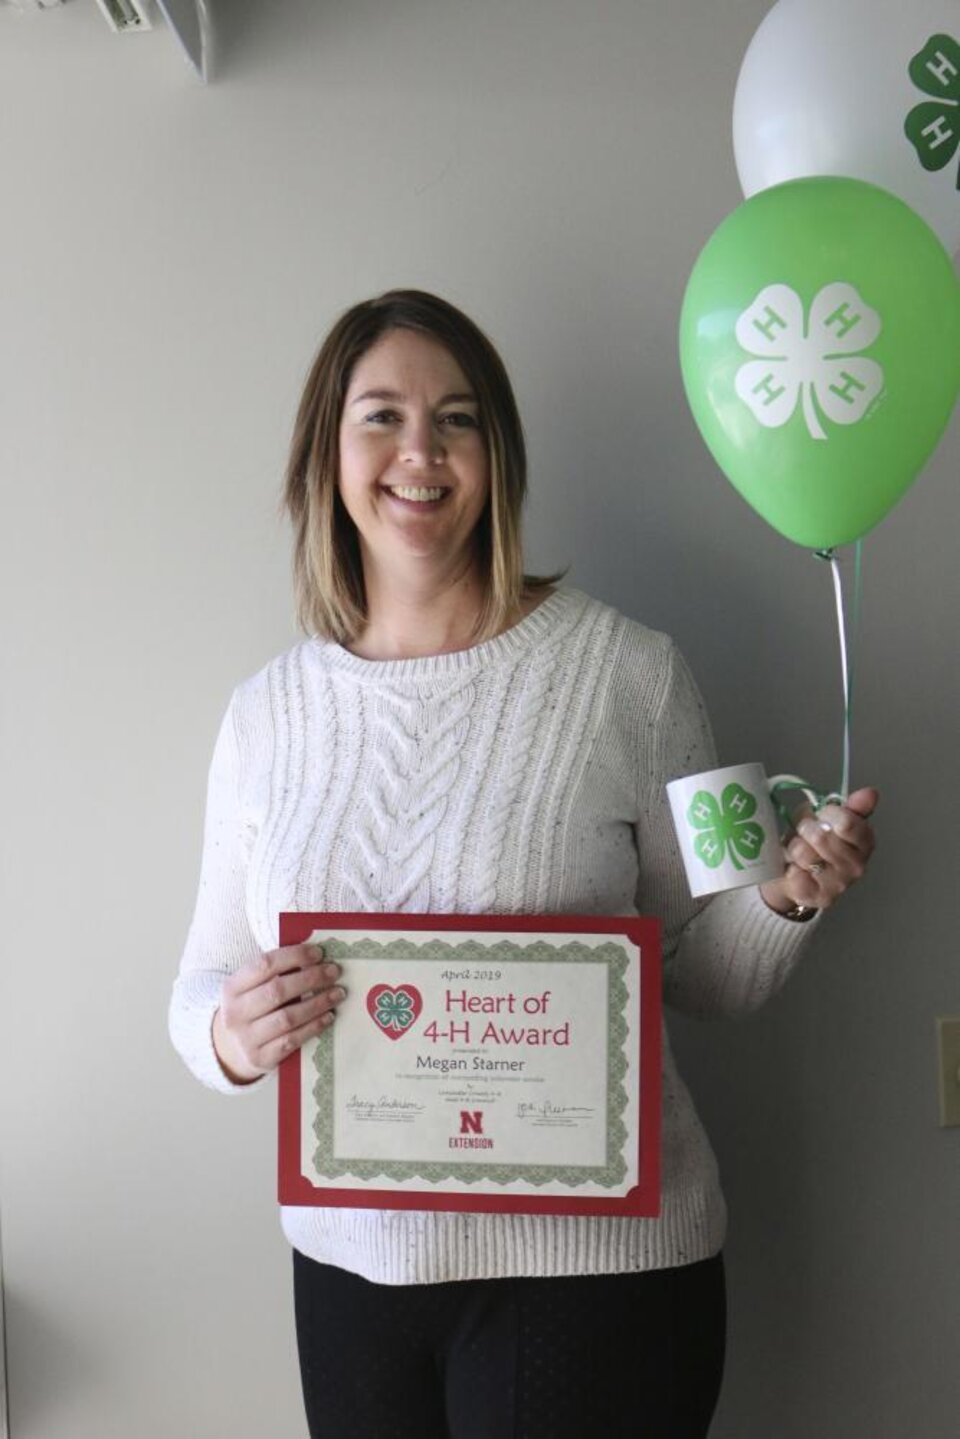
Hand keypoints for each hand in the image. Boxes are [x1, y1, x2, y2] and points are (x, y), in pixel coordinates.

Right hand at [212, 943, 345, 1083]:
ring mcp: (246, 1038)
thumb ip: (276, 973)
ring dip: (317, 1003)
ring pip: (287, 1017)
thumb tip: (315, 957)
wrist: (231, 1052)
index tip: (318, 952)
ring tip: (338, 993)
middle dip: (310, 978)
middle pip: (277, 991)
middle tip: (334, 971)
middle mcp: (235, 1013)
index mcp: (232, 988)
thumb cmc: (251, 1011)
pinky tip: (329, 1016)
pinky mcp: (260, 1058)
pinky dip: (314, 1026)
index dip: (294, 956)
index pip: (264, 965)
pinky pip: (292, 1040)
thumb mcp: (252, 989)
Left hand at [760, 787, 878, 916]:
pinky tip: (795, 870)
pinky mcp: (820, 899)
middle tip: (805, 834)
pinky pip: (797, 876)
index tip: (821, 815)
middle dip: (806, 830)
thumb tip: (871, 793)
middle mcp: (858, 866)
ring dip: (795, 849)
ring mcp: (840, 885)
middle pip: (821, 838)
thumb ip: (849, 805)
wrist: (791, 873)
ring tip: (798, 852)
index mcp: (864, 841)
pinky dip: (790, 870)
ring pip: (806, 855)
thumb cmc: (810, 839)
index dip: (827, 814)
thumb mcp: (825, 816)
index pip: (847, 823)